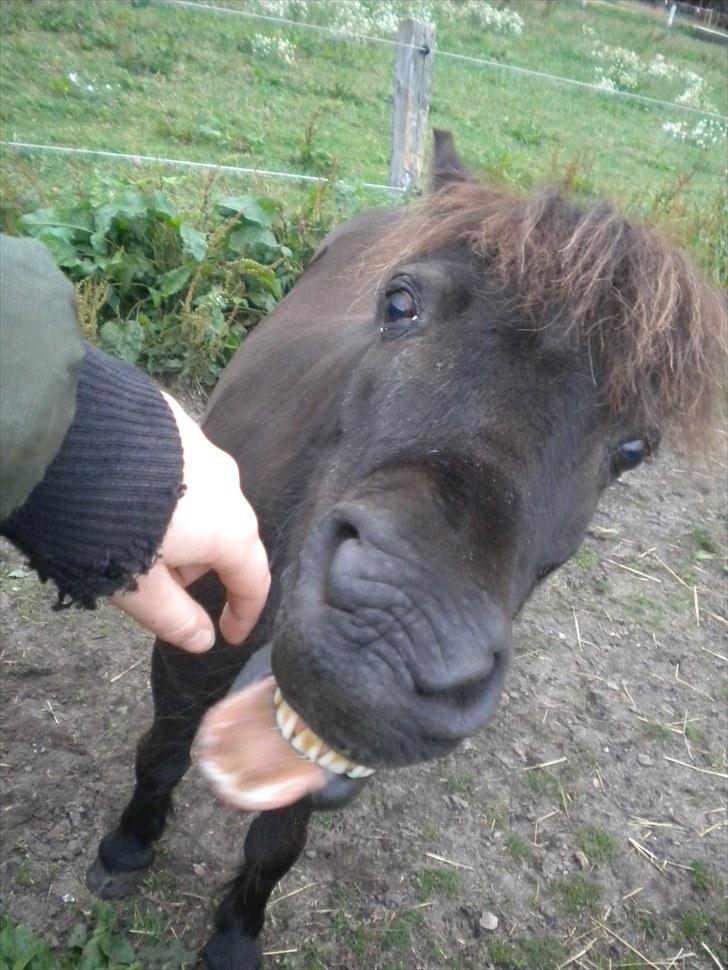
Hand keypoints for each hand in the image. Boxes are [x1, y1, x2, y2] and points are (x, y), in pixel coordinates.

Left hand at [110, 393, 269, 651]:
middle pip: (226, 540)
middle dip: (198, 568)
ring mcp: (204, 448)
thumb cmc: (109, 526)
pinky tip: (130, 498)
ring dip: (182, 529)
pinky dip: (168, 493)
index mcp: (229, 530)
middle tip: (158, 585)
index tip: (230, 634)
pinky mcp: (176, 422)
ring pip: (205, 502)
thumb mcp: (137, 587)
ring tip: (136, 539)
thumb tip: (204, 642)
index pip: (253, 580)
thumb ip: (176, 619)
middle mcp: (229, 486)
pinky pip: (183, 469)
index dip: (244, 613)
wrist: (71, 439)